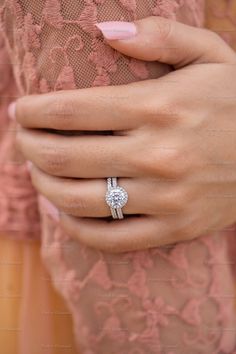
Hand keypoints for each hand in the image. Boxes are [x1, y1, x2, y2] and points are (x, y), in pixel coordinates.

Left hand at [15, 16, 235, 252]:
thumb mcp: (212, 55)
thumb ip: (161, 35)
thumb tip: (106, 31)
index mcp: (159, 107)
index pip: (69, 110)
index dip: (33, 111)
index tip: (21, 110)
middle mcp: (158, 154)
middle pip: (64, 156)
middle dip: (28, 147)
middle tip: (23, 140)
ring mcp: (165, 198)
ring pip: (78, 201)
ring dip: (44, 186)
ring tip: (38, 172)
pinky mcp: (173, 228)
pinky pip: (109, 238)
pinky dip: (75, 228)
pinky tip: (64, 213)